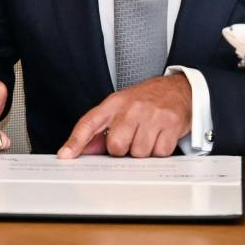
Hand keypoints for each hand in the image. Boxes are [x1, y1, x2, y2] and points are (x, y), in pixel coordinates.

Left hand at [57, 73, 190, 158]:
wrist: (179, 88)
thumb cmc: (147, 100)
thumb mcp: (121, 108)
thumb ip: (100, 131)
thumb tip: (82, 151)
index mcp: (114, 104)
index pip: (89, 123)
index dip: (75, 141)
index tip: (65, 155)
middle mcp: (131, 108)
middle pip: (116, 146)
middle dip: (123, 150)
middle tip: (131, 139)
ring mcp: (151, 115)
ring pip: (138, 153)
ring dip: (143, 151)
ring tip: (147, 135)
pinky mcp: (170, 124)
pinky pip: (159, 153)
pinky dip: (159, 150)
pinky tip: (160, 136)